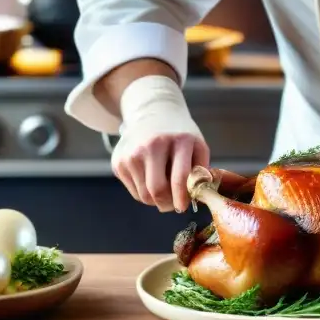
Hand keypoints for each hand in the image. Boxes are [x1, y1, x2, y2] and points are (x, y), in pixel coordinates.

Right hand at [110, 76, 208, 213]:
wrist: (153, 112)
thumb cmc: (180, 135)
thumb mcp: (197, 145)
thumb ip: (201, 171)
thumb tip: (199, 196)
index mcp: (179, 141)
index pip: (179, 178)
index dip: (182, 198)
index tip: (182, 207)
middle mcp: (153, 145)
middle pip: (157, 190)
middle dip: (166, 204)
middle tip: (173, 205)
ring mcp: (132, 153)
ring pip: (144, 195)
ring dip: (156, 200)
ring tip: (164, 188)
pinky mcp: (118, 161)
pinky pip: (134, 191)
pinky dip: (144, 192)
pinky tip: (150, 178)